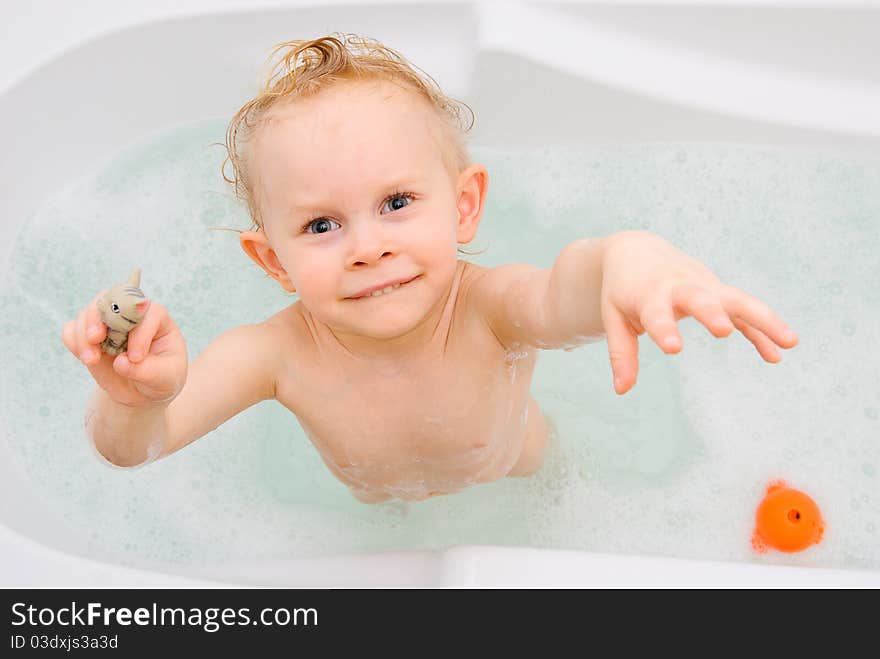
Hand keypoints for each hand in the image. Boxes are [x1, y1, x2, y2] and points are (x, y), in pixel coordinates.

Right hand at [61, 290, 187, 406]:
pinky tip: (84, 356)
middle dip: (99, 318)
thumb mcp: (166, 377)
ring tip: (91, 359)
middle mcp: (130, 314)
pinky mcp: (89, 337)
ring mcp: (107, 324)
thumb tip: (120, 363)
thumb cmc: (162, 378)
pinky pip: (72, 330)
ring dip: (83, 334)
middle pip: (111, 300)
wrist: (144, 391)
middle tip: (95, 339)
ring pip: (88, 313)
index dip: (139, 333)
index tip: (136, 358)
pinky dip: (73, 341)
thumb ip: (148, 370)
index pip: (147, 313)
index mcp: (157, 318)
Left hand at [599, 231, 798, 394]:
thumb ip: (621, 353)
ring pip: (737, 299)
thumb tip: (622, 391)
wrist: (636, 251)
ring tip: (790, 342)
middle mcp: (680, 286)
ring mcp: (704, 286)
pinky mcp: (718, 292)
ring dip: (763, 318)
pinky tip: (778, 354)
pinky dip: (761, 331)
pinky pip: (744, 312)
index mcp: (648, 293)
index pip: (656, 312)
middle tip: (722, 331)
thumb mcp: (614, 317)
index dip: (664, 329)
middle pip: (699, 297)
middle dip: (711, 312)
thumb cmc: (624, 290)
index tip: (672, 348)